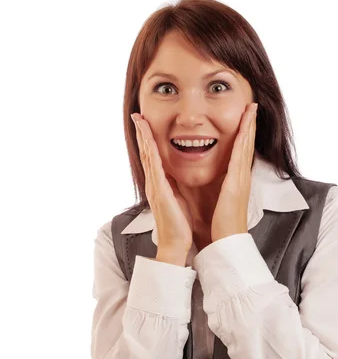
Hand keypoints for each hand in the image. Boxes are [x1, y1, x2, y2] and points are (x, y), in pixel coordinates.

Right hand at [131, 113, 193, 253]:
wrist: (176, 243)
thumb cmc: (178, 223)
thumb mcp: (177, 198)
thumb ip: (173, 185)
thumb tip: (175, 176)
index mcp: (159, 183)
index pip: (152, 156)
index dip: (148, 139)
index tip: (145, 123)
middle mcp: (153, 182)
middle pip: (145, 152)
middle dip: (141, 132)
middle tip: (137, 115)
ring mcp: (154, 186)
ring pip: (147, 155)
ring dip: (143, 137)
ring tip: (139, 120)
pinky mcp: (160, 191)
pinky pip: (154, 166)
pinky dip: (150, 151)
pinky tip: (149, 139)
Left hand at [211, 103, 257, 242]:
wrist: (226, 241)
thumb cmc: (220, 224)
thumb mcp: (218, 199)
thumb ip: (217, 186)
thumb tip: (213, 177)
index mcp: (236, 180)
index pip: (241, 151)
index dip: (244, 134)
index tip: (246, 118)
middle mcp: (242, 177)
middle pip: (247, 144)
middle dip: (250, 124)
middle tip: (253, 105)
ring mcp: (241, 179)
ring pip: (247, 146)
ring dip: (250, 127)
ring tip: (252, 109)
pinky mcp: (237, 183)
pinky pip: (241, 157)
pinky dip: (244, 140)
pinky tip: (245, 128)